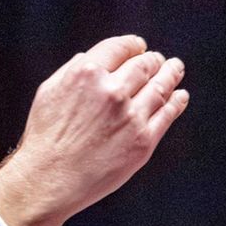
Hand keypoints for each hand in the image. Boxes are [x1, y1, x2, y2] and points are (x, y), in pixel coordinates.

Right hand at [0, 35, 188, 225]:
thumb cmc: (45, 138)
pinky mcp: (142, 141)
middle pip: (144, 65)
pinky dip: (177, 101)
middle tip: (158, 60)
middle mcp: (112, 90)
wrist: (49, 180)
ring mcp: (131, 116)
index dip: (134, 45)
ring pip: (160, 86)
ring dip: (171, 73)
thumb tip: (93, 58)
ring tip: (176, 68)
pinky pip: (167, 114)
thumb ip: (73, 70)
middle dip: (153, 60)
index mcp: (87, 73)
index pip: (121, 47)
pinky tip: (180, 96)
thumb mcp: (49, 91)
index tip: (140, 47)